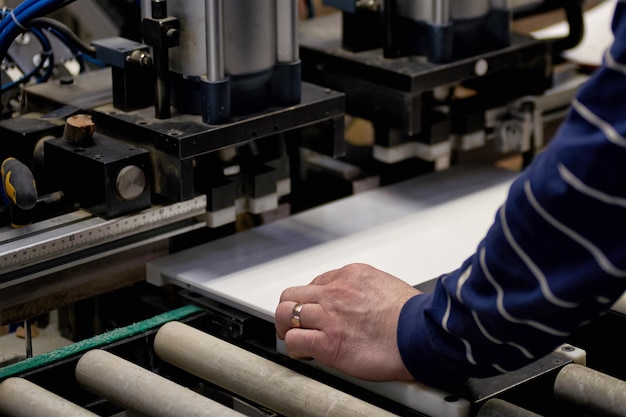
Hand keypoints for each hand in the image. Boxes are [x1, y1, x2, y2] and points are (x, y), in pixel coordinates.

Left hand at [275, 263, 420, 380]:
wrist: (422, 335)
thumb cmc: (413, 317)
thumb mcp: (386, 286)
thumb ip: (365, 291)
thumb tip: (359, 303)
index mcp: (350, 276)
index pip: (316, 283)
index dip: (313, 300)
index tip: (317, 311)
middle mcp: (335, 292)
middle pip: (292, 294)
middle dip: (290, 309)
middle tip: (296, 323)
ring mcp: (329, 316)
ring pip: (285, 313)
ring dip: (287, 327)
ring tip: (295, 337)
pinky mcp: (328, 342)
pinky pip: (294, 340)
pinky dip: (295, 347)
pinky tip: (305, 352)